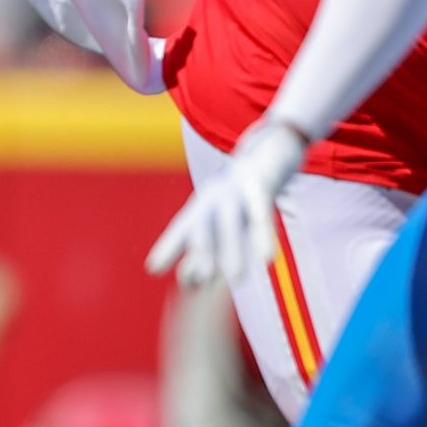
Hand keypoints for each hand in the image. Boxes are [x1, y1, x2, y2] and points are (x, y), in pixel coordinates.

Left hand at [146, 121, 307, 287]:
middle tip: (196, 281)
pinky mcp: (262, 183)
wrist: (273, 145)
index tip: (153, 268)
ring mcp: (237, 188)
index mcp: (204, 203)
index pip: (182, 227)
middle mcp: (214, 195)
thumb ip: (213, 242)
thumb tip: (195, 279)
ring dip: (231, 249)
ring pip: (230, 221)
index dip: (168, 246)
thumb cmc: (244, 189)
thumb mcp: (227, 215)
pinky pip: (261, 210)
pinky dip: (263, 233)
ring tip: (236, 278)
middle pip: (203, 225)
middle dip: (198, 252)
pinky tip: (267, 257)